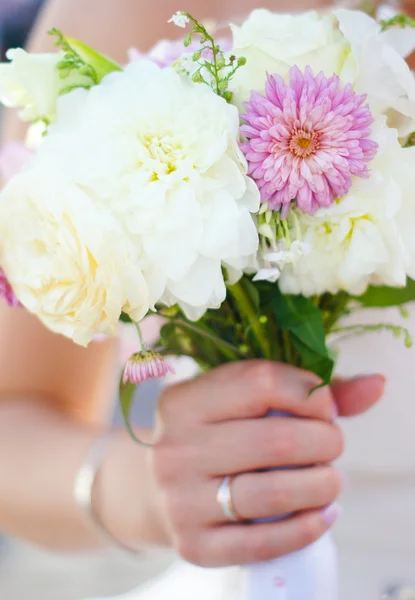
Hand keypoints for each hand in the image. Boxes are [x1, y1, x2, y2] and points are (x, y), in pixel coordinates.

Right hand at [151, 361, 383, 566]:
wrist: (154, 489)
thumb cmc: (211, 435)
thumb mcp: (238, 402)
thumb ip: (306, 390)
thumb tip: (375, 385)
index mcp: (185, 401)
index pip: (262, 382)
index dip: (310, 393)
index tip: (324, 408)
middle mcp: (176, 448)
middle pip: (277, 441)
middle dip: (325, 442)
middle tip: (331, 445)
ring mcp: (181, 500)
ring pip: (275, 493)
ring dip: (323, 485)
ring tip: (331, 479)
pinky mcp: (194, 545)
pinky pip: (263, 543)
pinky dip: (306, 528)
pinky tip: (322, 515)